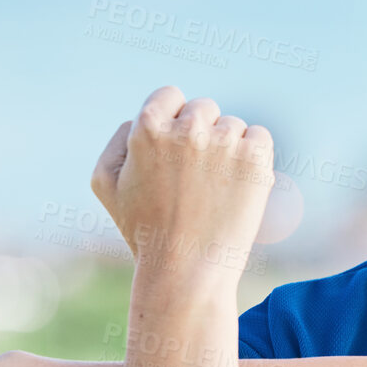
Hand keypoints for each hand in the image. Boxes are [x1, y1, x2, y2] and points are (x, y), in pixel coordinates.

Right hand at [90, 85, 274, 280]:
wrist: (185, 271)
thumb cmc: (144, 231)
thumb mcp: (106, 185)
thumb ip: (117, 141)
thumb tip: (141, 118)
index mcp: (147, 127)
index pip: (170, 95)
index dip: (173, 120)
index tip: (176, 148)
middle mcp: (187, 128)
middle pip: (203, 109)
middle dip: (201, 135)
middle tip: (195, 179)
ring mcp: (223, 141)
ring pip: (232, 126)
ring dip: (228, 149)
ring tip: (214, 191)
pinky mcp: (254, 159)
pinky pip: (260, 137)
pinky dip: (254, 157)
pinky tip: (238, 186)